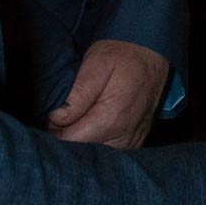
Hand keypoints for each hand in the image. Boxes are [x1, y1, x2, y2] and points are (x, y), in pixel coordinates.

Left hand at [47, 40, 168, 148]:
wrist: (152, 52)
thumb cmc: (122, 55)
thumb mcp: (95, 66)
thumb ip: (76, 96)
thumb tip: (56, 119)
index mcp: (111, 119)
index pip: (71, 141)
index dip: (56, 130)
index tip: (53, 115)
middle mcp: (125, 136)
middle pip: (84, 150)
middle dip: (69, 136)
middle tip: (66, 113)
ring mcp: (133, 141)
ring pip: (97, 153)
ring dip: (85, 139)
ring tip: (81, 116)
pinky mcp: (136, 141)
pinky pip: (111, 150)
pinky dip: (99, 140)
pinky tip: (95, 123)